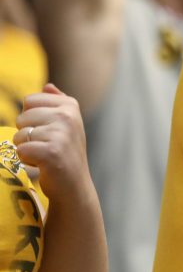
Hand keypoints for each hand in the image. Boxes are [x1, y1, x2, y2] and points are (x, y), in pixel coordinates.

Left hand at [13, 84, 92, 201]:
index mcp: (70, 106)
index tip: (47, 130)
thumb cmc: (66, 152)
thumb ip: (57, 102)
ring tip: (44, 155)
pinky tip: (42, 164)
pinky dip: (26, 160)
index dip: (31, 118)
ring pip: (20, 135)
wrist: (74, 184)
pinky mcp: (51, 152)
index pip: (29, 101)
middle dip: (26, 133)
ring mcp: (61, 133)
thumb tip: (47, 86)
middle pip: (22, 117)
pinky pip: (21, 150)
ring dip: (26, 148)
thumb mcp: (66, 124)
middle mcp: (68, 116)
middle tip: (45, 145)